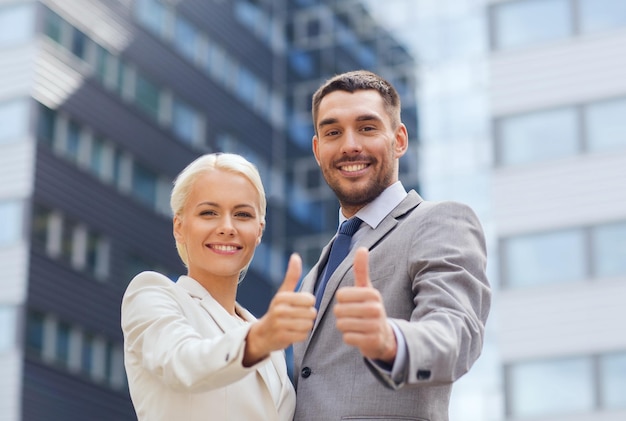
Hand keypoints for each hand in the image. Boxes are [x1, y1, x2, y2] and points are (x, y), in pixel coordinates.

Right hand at [244, 254, 316, 365]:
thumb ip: (292, 276)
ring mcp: (280, 325)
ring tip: (295, 325)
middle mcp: (279, 310)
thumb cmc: (277, 311)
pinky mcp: (282, 338)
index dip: (308, 304)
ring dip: (305, 326)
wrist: (262, 334)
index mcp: (281, 297)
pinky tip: (292, 333)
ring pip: (309, 324)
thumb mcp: (283, 293)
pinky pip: (304, 335)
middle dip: (308, 316)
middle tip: (297, 317)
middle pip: (311, 313)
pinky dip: (301, 335)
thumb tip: (296, 256)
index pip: (310, 299)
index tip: (299, 306)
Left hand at [334, 247, 396, 362]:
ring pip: (341, 324)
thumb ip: (361, 270)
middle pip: (339, 310)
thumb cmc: (370, 308)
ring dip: (344, 326)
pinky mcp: (371, 341)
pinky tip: (359, 335)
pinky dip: (349, 338)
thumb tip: (361, 248)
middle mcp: (376, 309)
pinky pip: (347, 337)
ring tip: (355, 325)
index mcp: (373, 294)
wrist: (384, 336)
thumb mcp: (367, 289)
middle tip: (353, 316)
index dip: (342, 301)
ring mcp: (375, 326)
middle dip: (341, 314)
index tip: (352, 303)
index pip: (340, 295)